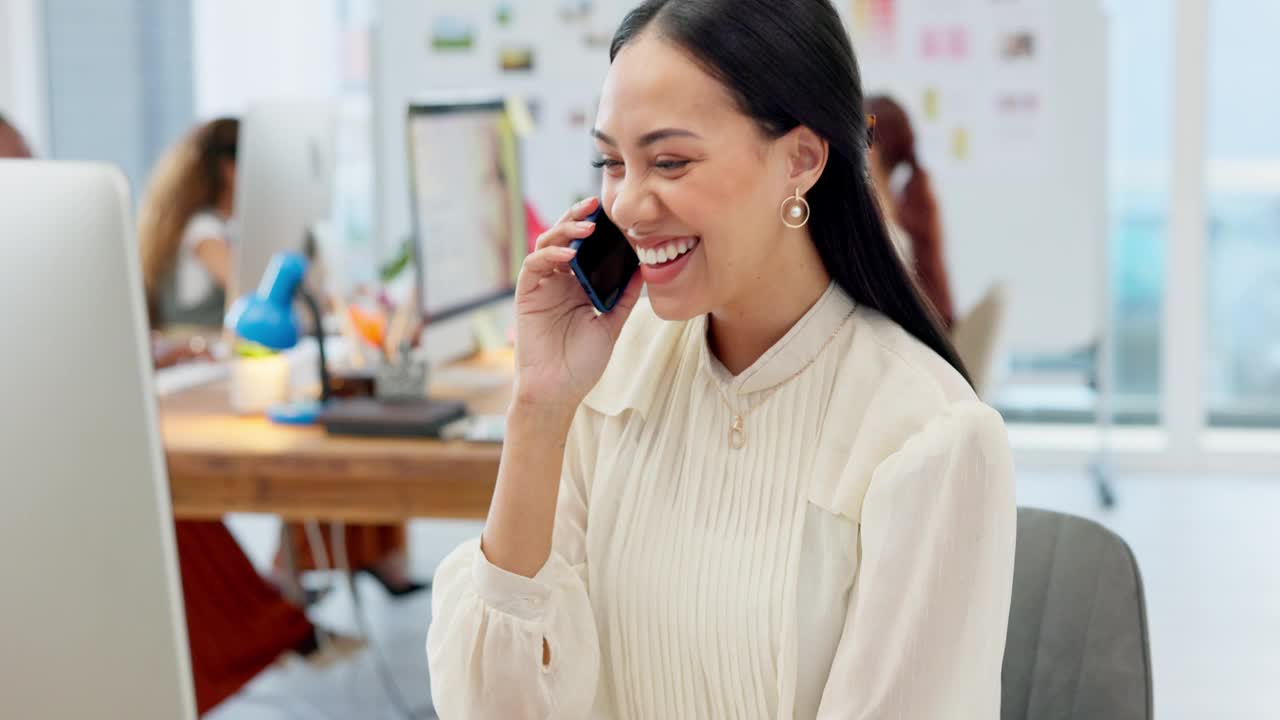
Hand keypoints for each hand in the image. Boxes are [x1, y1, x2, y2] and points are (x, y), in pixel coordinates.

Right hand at [511, 197, 642, 414]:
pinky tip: (568, 256)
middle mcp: (559, 280)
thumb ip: (624, 296)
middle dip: (577, 218)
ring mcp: (541, 285)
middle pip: (564, 237)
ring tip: (585, 228)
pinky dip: (550, 255)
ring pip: (547, 244)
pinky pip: (534, 265)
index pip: (585, 247)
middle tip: (595, 205)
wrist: (558, 390)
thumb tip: (644, 268)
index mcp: (578, 285)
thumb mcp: (611, 323)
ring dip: (564, 231)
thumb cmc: (582, 362)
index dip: (595, 227)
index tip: (613, 213)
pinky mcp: (527, 294)